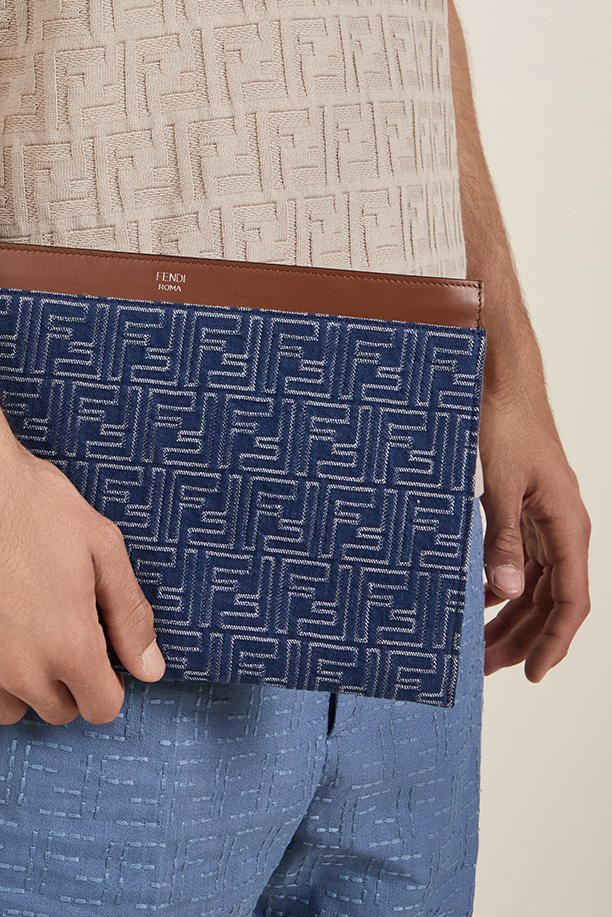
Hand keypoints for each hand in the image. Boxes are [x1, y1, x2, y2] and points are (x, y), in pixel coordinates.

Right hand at [0, 418, 165, 725]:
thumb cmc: (29, 500)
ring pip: (3, 709)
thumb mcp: (100, 544)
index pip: (101, 707)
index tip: (91, 648)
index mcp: (69, 645)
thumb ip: (129, 613)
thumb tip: (151, 670)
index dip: (104, 679)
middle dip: (62, 678)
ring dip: (13, 683)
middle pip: (54, 710)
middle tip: (49, 624)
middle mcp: (19, 670)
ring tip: (10, 627)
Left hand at [479, 379, 590, 680]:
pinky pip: (523, 559)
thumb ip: (502, 539)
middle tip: (489, 669)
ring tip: (482, 645)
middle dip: (523, 638)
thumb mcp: (499, 483)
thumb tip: (505, 593)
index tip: (531, 674)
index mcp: (567, 525)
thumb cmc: (506, 421)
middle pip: (552, 600)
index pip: (570, 601)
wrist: (499, 376)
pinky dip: (503, 583)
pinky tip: (479, 597)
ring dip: (512, 615)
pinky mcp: (525, 506)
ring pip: (537, 583)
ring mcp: (545, 517)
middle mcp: (562, 527)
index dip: (553, 642)